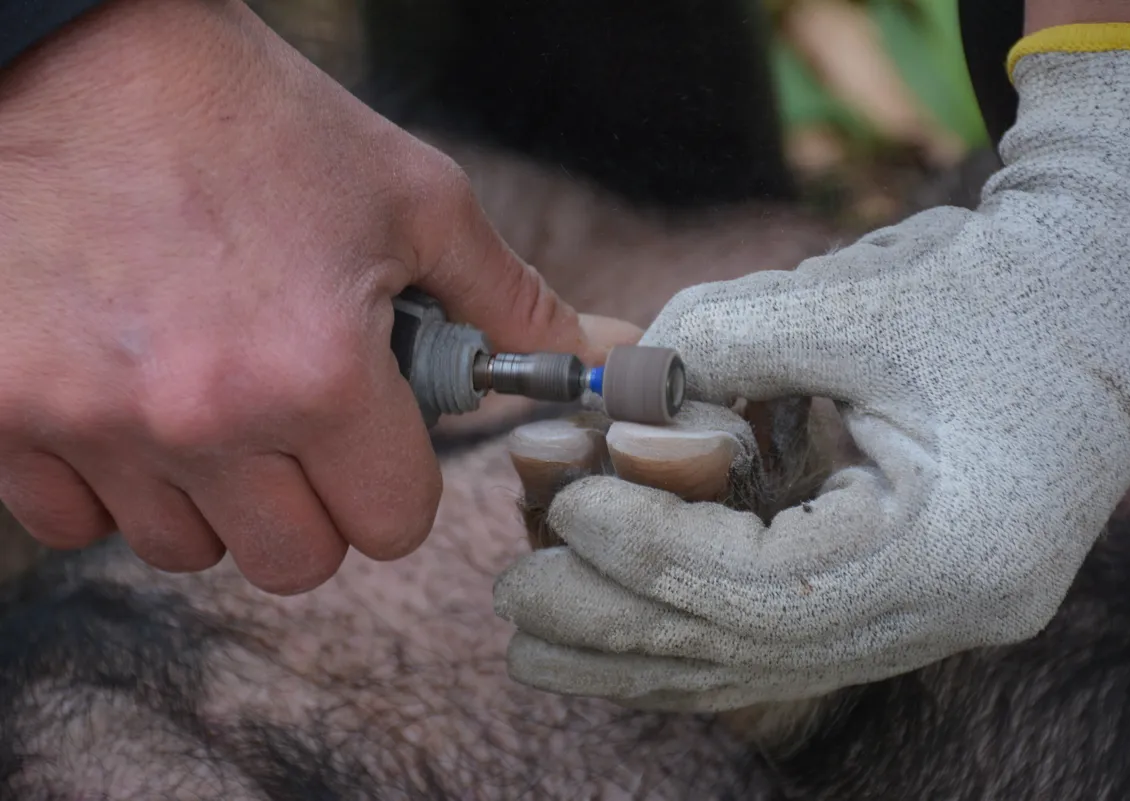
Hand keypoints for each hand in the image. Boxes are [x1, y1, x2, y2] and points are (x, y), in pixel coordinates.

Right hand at [0, 0, 630, 594]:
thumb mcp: (411, 198)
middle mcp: (202, 419)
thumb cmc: (252, 118)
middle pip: (297, 562)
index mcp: (317, 372)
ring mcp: (92, 424)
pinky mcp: (3, 414)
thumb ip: (508, 301)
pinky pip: (75, 522)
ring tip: (209, 391)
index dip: (398, 481)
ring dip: (216, 495)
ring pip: (187, 548)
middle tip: (303, 422)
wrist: (76, 49)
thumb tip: (592, 359)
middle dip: (317, 504)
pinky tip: (127, 396)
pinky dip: (113, 480)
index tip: (382, 438)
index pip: (394, 525)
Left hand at [493, 36, 1129, 709]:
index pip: (766, 589)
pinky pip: (785, 639)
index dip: (652, 551)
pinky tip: (626, 630)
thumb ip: (732, 339)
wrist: (1106, 300)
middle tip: (514, 600)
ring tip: (537, 645)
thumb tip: (625, 386)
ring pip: (761, 664)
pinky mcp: (908, 594)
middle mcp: (947, 613)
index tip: (571, 507)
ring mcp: (933, 617)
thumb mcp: (865, 301)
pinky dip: (698, 632)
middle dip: (619, 626)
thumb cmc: (1002, 293)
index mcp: (952, 552)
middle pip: (751, 651)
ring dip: (641, 653)